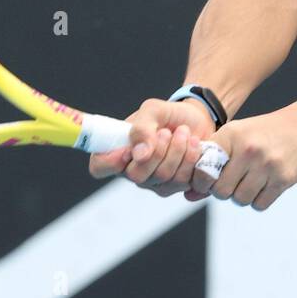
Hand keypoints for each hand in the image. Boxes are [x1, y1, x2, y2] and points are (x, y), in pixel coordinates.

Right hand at [88, 97, 215, 195]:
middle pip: (137, 176)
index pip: (99, 167)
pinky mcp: (176, 187)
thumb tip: (139, 154)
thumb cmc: (169, 115)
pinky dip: (192, 158)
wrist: (197, 120)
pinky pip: (184, 182)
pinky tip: (194, 145)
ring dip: (178, 150)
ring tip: (184, 133)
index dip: (110, 162)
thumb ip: (142, 127)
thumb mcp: (153, 110)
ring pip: (164, 178)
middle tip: (167, 132)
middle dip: (158, 150)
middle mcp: (134, 170)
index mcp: (119, 151)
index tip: (128, 149)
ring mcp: (155, 183)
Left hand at [188, 91, 296, 209]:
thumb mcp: (238, 138)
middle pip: (220, 190)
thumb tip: (188, 195)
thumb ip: (213, 163)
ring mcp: (267, 163)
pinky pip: (260, 204)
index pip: (203, 169)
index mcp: (231, 135)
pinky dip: (260, 200)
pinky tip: (266, 185)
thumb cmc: (266, 134)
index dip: (203, 181)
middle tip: (235, 182)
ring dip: (243, 197)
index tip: (211, 180)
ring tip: (252, 182)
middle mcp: (247, 149)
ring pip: (240, 199)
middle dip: (225, 191)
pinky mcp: (284, 177)